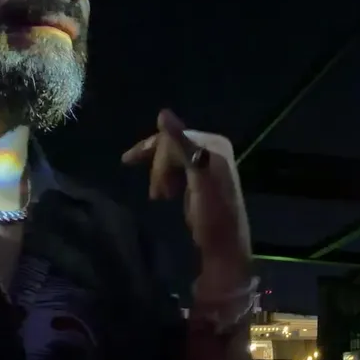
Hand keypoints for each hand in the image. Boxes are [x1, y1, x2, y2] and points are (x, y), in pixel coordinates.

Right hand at [121, 109, 250, 282]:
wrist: (224, 246)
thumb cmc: (211, 214)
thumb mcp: (197, 178)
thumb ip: (181, 144)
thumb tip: (162, 113)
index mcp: (214, 143)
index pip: (173, 137)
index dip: (155, 154)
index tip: (135, 171)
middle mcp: (214, 148)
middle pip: (172, 146)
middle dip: (157, 167)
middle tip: (156, 195)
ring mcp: (209, 163)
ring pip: (172, 157)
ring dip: (160, 174)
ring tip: (159, 197)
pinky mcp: (204, 179)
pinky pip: (177, 168)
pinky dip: (167, 178)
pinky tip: (165, 193)